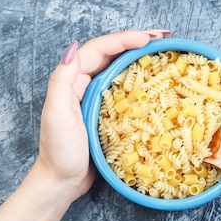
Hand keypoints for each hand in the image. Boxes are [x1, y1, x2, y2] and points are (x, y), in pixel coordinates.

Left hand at [32, 29, 170, 202]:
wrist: (62, 182)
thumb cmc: (59, 152)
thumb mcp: (57, 116)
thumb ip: (62, 81)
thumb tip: (74, 48)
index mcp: (72, 80)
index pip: (99, 49)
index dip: (123, 39)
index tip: (148, 39)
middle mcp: (84, 84)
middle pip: (112, 54)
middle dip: (136, 42)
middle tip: (163, 38)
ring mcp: (96, 98)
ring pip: (120, 69)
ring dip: (140, 57)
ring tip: (162, 51)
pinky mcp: (107, 112)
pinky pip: (125, 88)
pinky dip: (140, 79)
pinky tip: (155, 81)